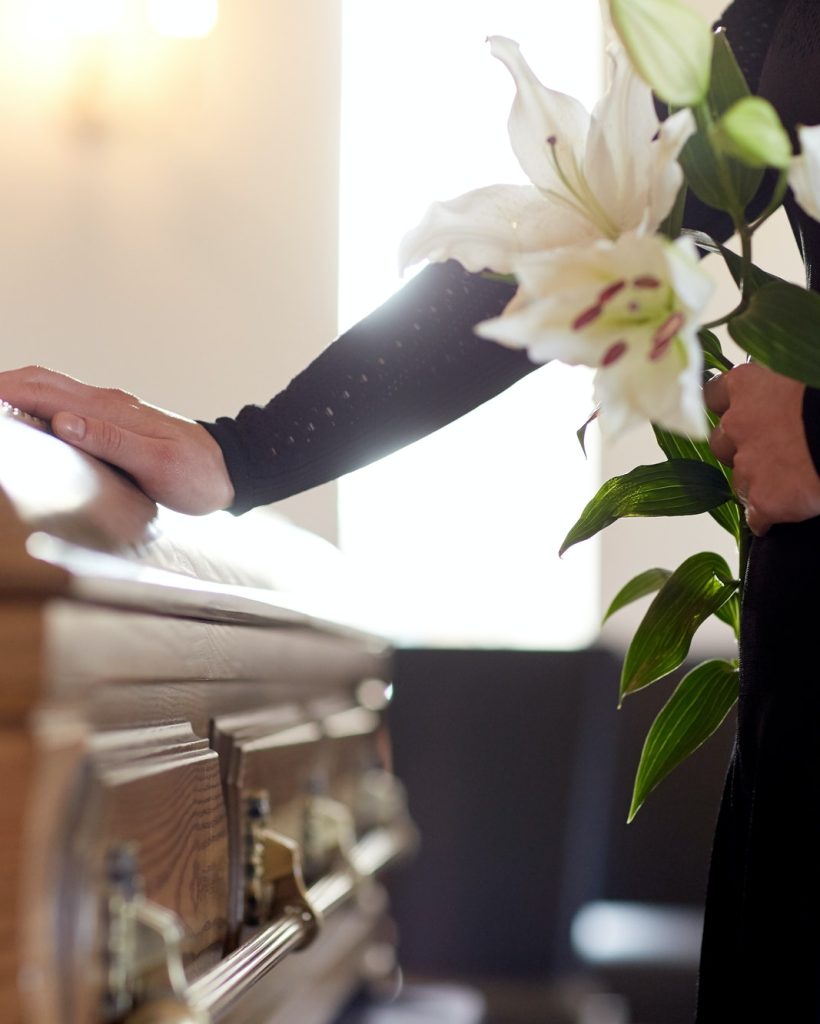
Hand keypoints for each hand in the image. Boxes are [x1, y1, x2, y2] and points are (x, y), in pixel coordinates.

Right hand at [0, 366, 234, 514]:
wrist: (231, 471)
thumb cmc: (197, 475)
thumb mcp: (158, 464)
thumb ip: (112, 441)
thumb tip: (63, 422)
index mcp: (111, 410)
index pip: (45, 390)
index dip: (6, 391)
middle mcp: (107, 403)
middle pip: (42, 382)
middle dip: (4, 387)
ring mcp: (111, 410)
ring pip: (53, 390)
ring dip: (18, 392)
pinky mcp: (116, 423)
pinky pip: (68, 406)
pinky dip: (38, 405)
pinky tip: (29, 421)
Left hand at [705, 363, 819, 535]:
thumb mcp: (802, 375)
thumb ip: (782, 386)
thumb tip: (786, 398)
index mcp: (748, 385)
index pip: (715, 395)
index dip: (729, 407)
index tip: (741, 411)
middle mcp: (737, 425)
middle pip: (722, 443)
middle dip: (740, 449)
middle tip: (773, 451)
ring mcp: (747, 465)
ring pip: (738, 481)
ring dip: (756, 483)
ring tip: (789, 481)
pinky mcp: (763, 500)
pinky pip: (756, 516)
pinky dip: (767, 517)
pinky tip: (788, 511)